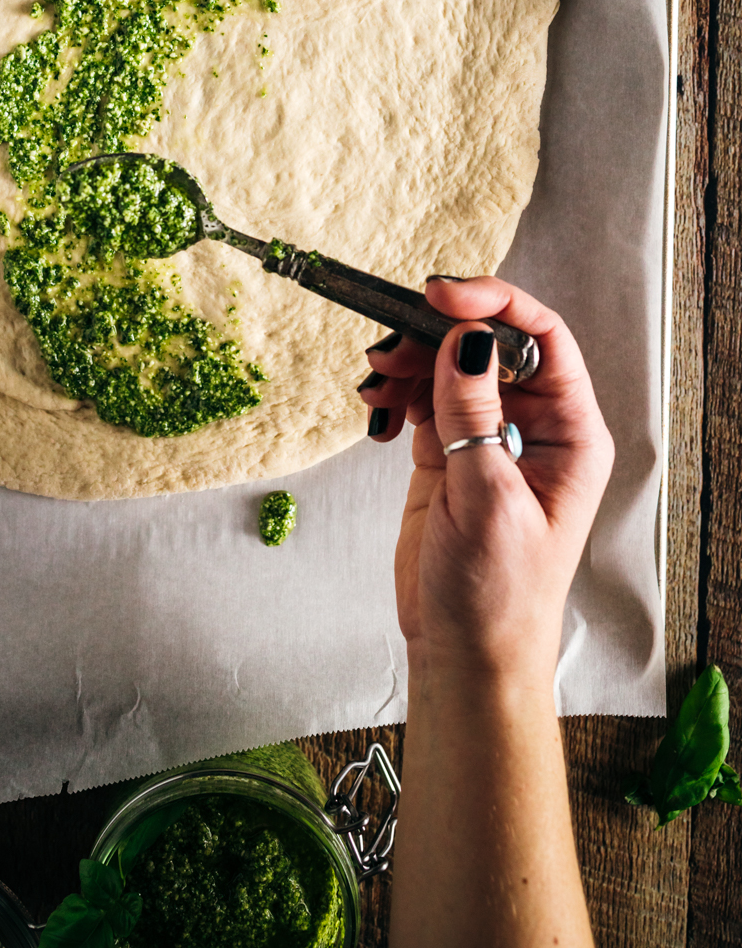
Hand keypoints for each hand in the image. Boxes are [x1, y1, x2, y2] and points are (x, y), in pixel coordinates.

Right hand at [359, 278, 613, 685]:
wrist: (464, 652)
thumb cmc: (497, 593)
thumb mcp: (488, 498)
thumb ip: (474, 413)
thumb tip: (466, 337)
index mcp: (571, 432)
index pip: (541, 338)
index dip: (494, 304)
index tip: (441, 295)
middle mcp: (535, 425)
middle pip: (487, 342)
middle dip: (436, 334)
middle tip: (389, 344)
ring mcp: (489, 435)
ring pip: (448, 364)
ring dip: (408, 360)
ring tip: (375, 379)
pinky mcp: (448, 451)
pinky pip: (422, 396)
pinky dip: (396, 391)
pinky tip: (377, 407)